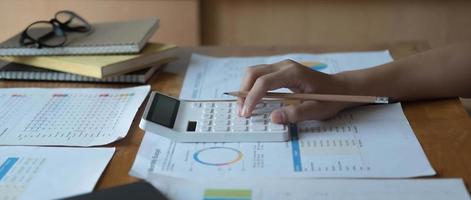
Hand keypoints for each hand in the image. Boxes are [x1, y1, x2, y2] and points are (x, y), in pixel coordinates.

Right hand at [237, 59, 357, 123]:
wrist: (340, 88)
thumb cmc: (330, 98)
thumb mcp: (316, 110)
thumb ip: (295, 114)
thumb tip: (274, 118)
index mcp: (293, 73)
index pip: (264, 82)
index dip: (252, 97)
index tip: (246, 113)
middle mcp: (284, 66)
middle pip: (253, 73)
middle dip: (243, 92)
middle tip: (241, 112)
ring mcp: (281, 67)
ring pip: (254, 72)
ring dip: (245, 89)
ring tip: (244, 108)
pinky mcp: (280, 71)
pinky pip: (259, 76)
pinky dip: (251, 87)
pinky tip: (252, 100)